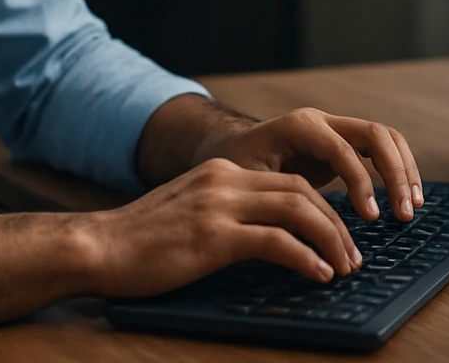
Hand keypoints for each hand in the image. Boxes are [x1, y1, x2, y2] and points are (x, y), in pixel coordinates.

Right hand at [80, 156, 363, 297]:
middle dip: (336, 223)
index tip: (340, 237)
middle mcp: (224, 181)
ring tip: (345, 267)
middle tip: (353, 256)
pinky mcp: (212, 236)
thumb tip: (264, 240)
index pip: (289, 182)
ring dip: (330, 239)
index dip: (322, 209)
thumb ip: (223, 217)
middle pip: (301, 192)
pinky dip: (305, 258)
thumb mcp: (188, 215)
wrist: (95, 248)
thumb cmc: (138, 244)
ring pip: (297, 210)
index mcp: (221, 173)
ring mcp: (218, 206)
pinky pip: (275, 242)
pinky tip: (318, 275)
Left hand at [205, 107, 423, 222]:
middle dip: (396, 173)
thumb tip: (306, 238)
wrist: (226, 148)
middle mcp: (323, 122)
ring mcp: (336, 130)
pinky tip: (405, 198)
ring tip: (412, 207)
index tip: (371, 217)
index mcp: (300, 127)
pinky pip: (381, 150)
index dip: (361, 183)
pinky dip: (398, 170)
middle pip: (376, 134)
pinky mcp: (343, 144)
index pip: (344, 149)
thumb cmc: (232, 167)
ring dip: (405, 170)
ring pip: (386, 138)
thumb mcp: (246, 182)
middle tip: (403, 213)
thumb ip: (277, 200)